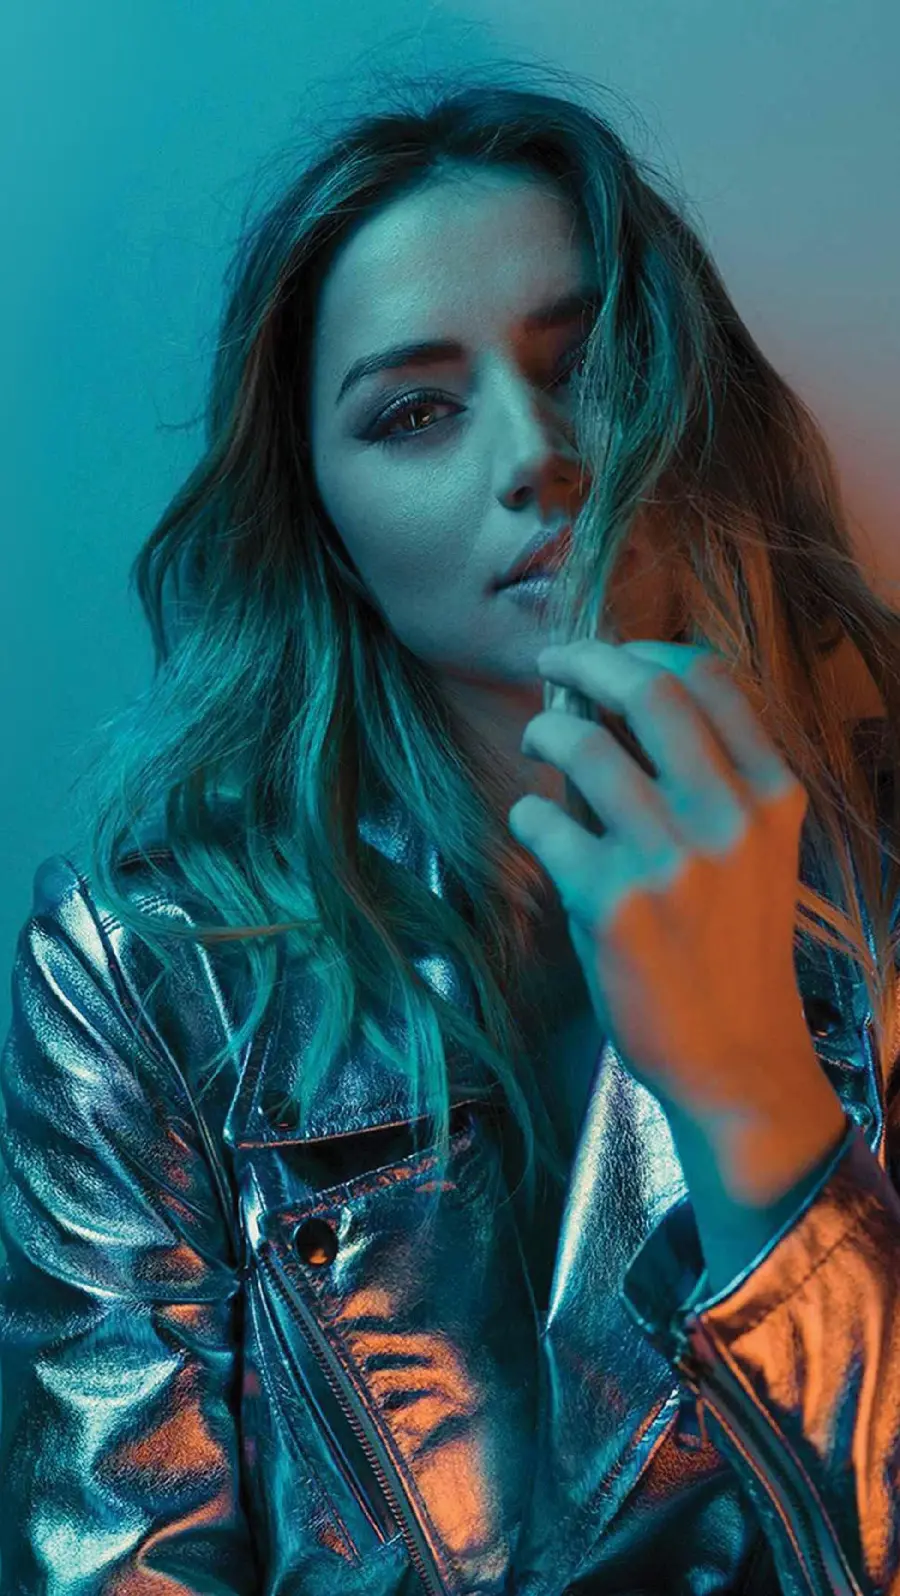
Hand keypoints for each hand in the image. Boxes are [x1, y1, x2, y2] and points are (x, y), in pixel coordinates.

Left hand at [508, 637, 845, 1196]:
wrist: (735, 1056)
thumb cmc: (732, 946)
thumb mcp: (752, 851)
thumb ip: (705, 778)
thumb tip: (610, 700)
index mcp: (773, 794)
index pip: (711, 676)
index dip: (646, 647)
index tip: (610, 654)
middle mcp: (730, 816)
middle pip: (649, 688)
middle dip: (586, 658)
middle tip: (551, 661)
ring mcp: (673, 860)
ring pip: (584, 746)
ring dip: (545, 732)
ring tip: (537, 743)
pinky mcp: (614, 904)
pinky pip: (544, 823)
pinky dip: (528, 816)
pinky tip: (535, 829)